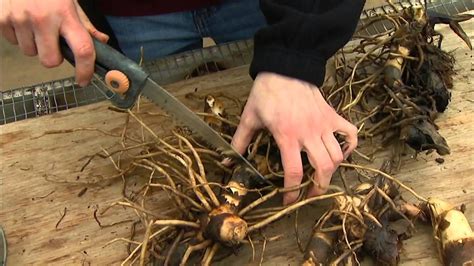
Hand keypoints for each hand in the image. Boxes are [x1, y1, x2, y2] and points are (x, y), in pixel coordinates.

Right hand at [0, 0, 108, 85]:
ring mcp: (20, 18)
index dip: (85, 70)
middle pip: (50, 61)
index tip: (83, 80)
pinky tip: (22, 20)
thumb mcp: (70, 1)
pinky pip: (12, 42)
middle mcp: (43, 18)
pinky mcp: (1, 18)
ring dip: (34, 45)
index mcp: (66, 14)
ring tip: (35, 25)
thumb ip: (84, 24)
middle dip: (53, 57)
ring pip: (29, 53)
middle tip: (53, 42)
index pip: (82, 50)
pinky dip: (18, 36)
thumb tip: (101, 41)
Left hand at [232, 72, 357, 204]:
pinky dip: (350, 145)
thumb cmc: (266, 93)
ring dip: (332, 171)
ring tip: (322, 177)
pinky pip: (350, 133)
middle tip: (310, 194)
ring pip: (338, 155)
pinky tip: (341, 152)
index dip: (292, 191)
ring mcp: (324, 124)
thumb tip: (226, 162)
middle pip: (323, 168)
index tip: (288, 201)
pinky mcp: (332, 115)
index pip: (294, 171)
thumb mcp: (249, 117)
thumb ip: (240, 141)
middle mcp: (309, 133)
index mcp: (287, 135)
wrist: (286, 67)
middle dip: (318, 187)